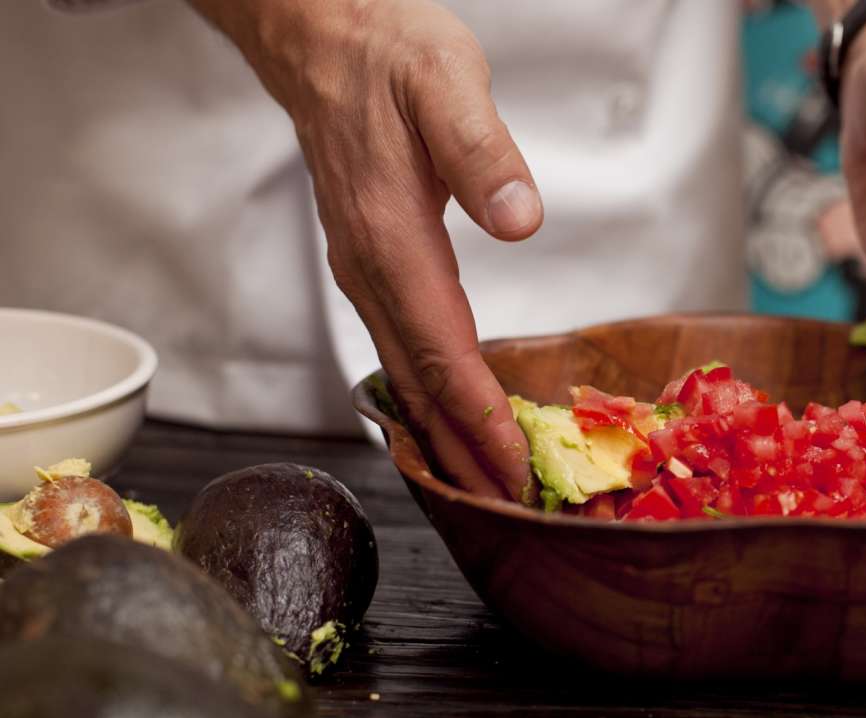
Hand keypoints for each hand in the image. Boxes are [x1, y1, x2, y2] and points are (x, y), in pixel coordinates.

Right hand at [188, 0, 541, 500]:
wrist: (326, 37)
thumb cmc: (389, 55)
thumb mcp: (447, 83)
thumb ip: (483, 152)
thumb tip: (520, 219)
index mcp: (391, 238)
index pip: (442, 350)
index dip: (477, 418)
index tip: (510, 470)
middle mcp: (369, 267)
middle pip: (418, 382)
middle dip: (461, 451)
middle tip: (504, 505)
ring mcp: (363, 269)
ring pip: (403, 372)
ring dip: (442, 431)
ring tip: (482, 480)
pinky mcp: (370, 262)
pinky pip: (399, 345)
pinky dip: (427, 392)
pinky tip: (447, 414)